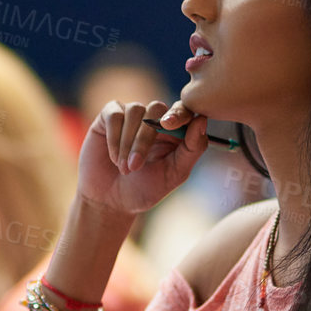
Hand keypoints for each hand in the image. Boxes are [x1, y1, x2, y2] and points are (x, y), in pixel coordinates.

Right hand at [78, 99, 209, 215]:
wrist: (110, 201)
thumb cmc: (145, 189)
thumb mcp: (174, 174)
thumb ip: (192, 149)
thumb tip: (202, 120)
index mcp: (176, 131)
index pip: (183, 110)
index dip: (178, 114)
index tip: (168, 125)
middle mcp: (154, 118)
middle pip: (156, 109)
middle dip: (145, 138)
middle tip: (136, 166)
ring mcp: (131, 115)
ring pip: (134, 111)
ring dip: (128, 142)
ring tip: (125, 168)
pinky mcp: (109, 116)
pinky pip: (114, 114)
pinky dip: (114, 138)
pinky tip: (114, 158)